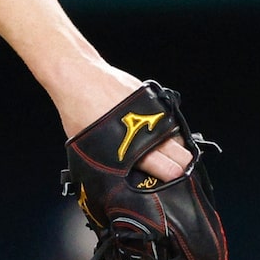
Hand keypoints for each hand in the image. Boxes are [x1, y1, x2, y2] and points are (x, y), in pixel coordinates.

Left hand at [55, 68, 191, 178]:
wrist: (80, 77)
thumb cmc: (78, 112)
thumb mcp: (86, 148)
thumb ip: (107, 164)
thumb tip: (118, 177)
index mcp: (130, 150)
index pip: (167, 169)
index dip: (172, 179)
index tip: (172, 182)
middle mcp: (146, 132)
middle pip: (181, 155)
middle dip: (181, 165)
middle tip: (176, 170)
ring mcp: (153, 113)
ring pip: (178, 136)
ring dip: (176, 146)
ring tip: (170, 153)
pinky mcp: (154, 98)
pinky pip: (170, 117)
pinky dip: (169, 127)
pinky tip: (161, 133)